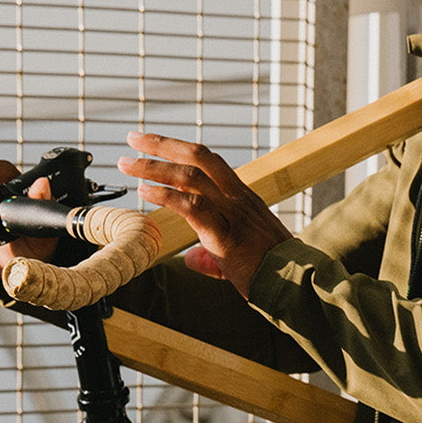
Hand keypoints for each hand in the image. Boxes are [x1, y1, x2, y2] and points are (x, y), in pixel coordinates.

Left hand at [119, 132, 290, 296]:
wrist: (294, 285)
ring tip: (127, 164)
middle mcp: (238, 197)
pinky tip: (144, 192)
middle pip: (198, 157)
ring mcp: (233, 213)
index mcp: (243, 197)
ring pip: (190, 176)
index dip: (179, 150)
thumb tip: (190, 258)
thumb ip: (210, 255)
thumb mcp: (239, 257)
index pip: (209, 162)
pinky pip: (192, 207)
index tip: (153, 144)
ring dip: (153, 167)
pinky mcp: (226, 235)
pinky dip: (165, 196)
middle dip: (162, 144)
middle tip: (133, 138)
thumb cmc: (271, 272)